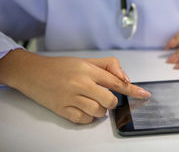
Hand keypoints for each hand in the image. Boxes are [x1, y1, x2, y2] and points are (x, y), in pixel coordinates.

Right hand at [0, 50, 150, 123]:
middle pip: (110, 100)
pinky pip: (84, 120)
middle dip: (112, 101)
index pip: (116, 82)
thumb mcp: (86, 60)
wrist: (32, 73)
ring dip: (101, 110)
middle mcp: (80, 83)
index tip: (144, 94)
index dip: (132, 89)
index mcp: (88, 70)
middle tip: (106, 97)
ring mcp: (70, 98)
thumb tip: (125, 79)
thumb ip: (108, 66)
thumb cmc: (61, 66)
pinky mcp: (62, 110)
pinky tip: (83, 108)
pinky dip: (88, 117)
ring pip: (98, 112)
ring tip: (92, 102)